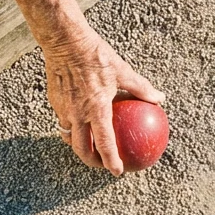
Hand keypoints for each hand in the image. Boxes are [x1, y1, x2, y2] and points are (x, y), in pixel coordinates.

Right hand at [44, 29, 164, 174]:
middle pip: (82, 148)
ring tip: (89, 149)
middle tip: (102, 165)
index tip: (118, 171)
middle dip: (92, 162)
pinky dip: (71, 129)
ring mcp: (64, 109)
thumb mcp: (123, 71)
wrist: (64, 42)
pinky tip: (79, 124)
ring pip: (69, 137)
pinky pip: (63, 122)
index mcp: (96, 109)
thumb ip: (141, 88)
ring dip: (79, 147)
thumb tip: (159, 98)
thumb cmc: (96, 55)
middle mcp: (78, 114)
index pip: (104, 143)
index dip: (111, 161)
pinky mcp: (55, 102)